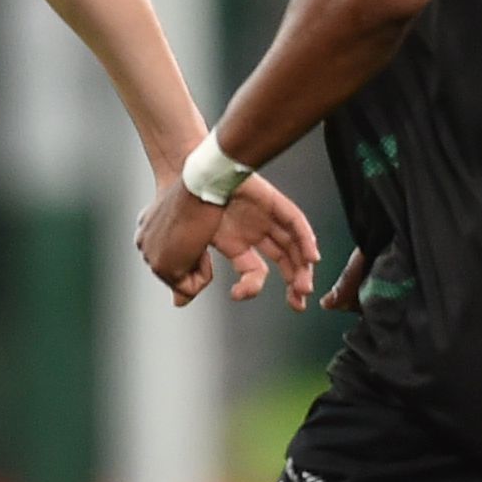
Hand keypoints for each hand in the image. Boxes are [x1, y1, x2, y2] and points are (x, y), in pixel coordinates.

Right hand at [137, 171, 321, 306]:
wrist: (177, 178)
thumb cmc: (172, 215)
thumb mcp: (170, 260)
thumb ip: (183, 282)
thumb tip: (181, 300)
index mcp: (230, 242)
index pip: (252, 271)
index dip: (250, 289)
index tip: (236, 295)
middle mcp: (250, 229)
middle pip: (281, 258)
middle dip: (293, 283)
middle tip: (298, 303)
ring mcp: (262, 214)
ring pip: (292, 243)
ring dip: (302, 267)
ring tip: (305, 287)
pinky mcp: (270, 200)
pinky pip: (294, 221)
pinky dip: (306, 239)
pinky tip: (312, 256)